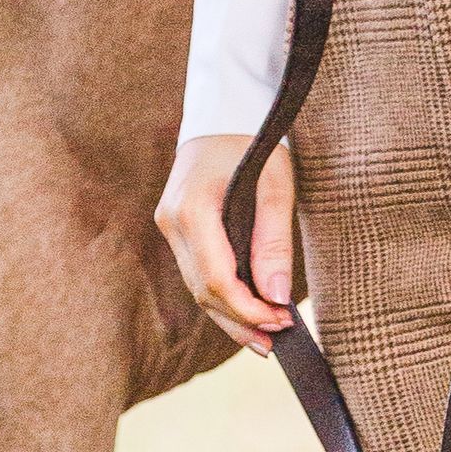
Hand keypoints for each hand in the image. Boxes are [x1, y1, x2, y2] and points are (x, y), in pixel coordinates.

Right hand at [155, 136, 296, 353]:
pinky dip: (221, 294)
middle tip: (276, 341)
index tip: (282, 322)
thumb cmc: (255, 141)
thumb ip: (274, 241)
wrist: (226, 110)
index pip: (216, 279)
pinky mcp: (176, 227)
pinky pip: (197, 272)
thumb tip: (276, 299)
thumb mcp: (275, 184)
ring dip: (230, 314)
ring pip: (197, 287)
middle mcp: (171, 221)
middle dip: (240, 320)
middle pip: (203, 290)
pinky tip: (245, 311)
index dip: (248, 309)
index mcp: (192, 208)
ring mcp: (169, 224)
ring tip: (264, 338)